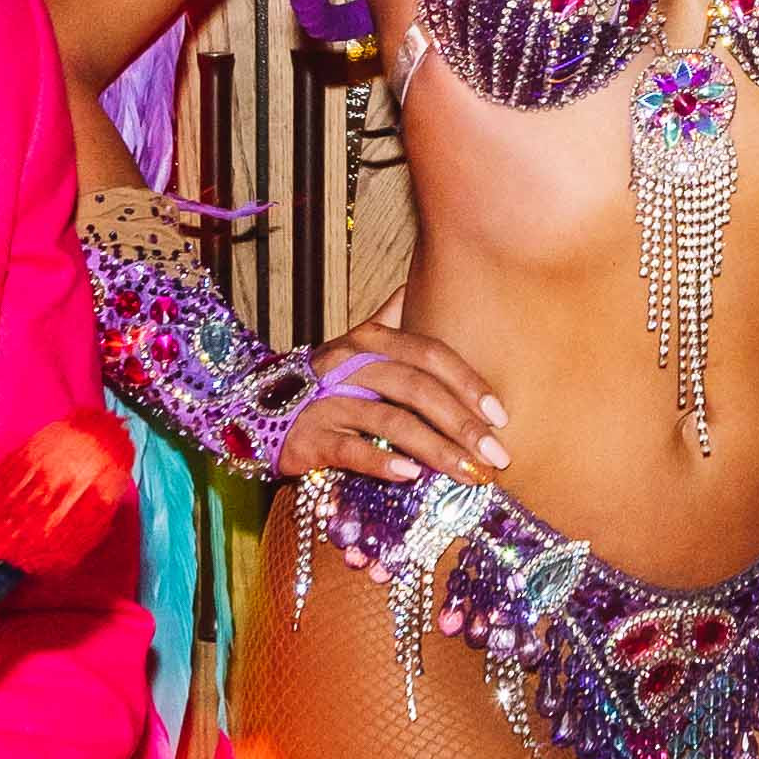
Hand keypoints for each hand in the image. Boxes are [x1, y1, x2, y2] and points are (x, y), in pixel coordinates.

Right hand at [286, 290, 507, 486]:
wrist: (255, 407)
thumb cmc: (327, 381)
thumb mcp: (360, 345)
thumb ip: (393, 319)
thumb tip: (419, 284)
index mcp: (371, 339)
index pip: (431, 354)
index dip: (469, 382)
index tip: (502, 415)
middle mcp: (350, 363)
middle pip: (417, 388)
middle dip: (463, 424)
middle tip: (497, 456)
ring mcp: (327, 400)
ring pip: (390, 420)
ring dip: (435, 449)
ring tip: (467, 472)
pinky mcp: (308, 437)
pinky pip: (350, 448)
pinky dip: (382, 461)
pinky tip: (411, 475)